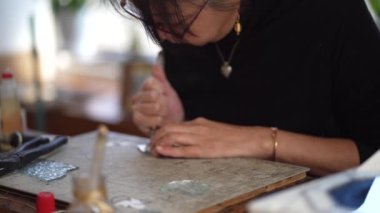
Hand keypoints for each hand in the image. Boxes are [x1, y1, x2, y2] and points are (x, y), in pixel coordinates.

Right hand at [131, 64, 183, 134]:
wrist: (172, 123)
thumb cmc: (169, 106)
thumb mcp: (168, 90)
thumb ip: (161, 78)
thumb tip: (155, 64)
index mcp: (144, 87)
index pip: (152, 83)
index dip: (163, 90)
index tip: (165, 96)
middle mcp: (136, 97)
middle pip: (154, 95)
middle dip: (164, 103)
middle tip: (165, 107)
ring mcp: (135, 109)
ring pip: (155, 107)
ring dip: (163, 112)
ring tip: (163, 115)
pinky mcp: (137, 121)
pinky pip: (150, 119)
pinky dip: (158, 121)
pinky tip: (160, 121)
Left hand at [150, 117, 273, 158]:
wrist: (251, 139)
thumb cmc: (234, 137)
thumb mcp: (213, 130)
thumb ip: (199, 132)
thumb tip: (186, 137)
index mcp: (199, 123)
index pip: (173, 125)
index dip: (160, 132)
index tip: (155, 140)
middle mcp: (197, 127)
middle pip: (168, 129)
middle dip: (155, 138)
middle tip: (149, 147)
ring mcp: (200, 138)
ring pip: (172, 137)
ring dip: (158, 144)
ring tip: (152, 152)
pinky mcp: (205, 149)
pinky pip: (184, 149)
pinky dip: (170, 150)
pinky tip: (161, 151)